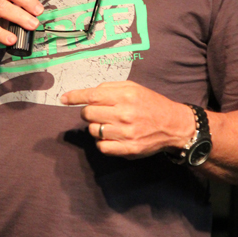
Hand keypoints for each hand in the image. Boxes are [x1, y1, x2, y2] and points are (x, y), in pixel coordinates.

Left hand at [61, 81, 194, 157]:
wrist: (173, 124)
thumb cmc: (151, 103)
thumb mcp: (133, 88)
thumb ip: (109, 88)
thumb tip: (87, 94)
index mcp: (125, 95)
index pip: (92, 96)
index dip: (74, 97)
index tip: (63, 98)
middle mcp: (124, 113)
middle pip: (88, 114)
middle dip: (88, 112)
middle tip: (98, 112)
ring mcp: (126, 133)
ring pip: (93, 131)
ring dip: (96, 127)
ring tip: (109, 124)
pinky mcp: (129, 149)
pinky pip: (102, 147)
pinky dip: (102, 142)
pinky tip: (111, 136)